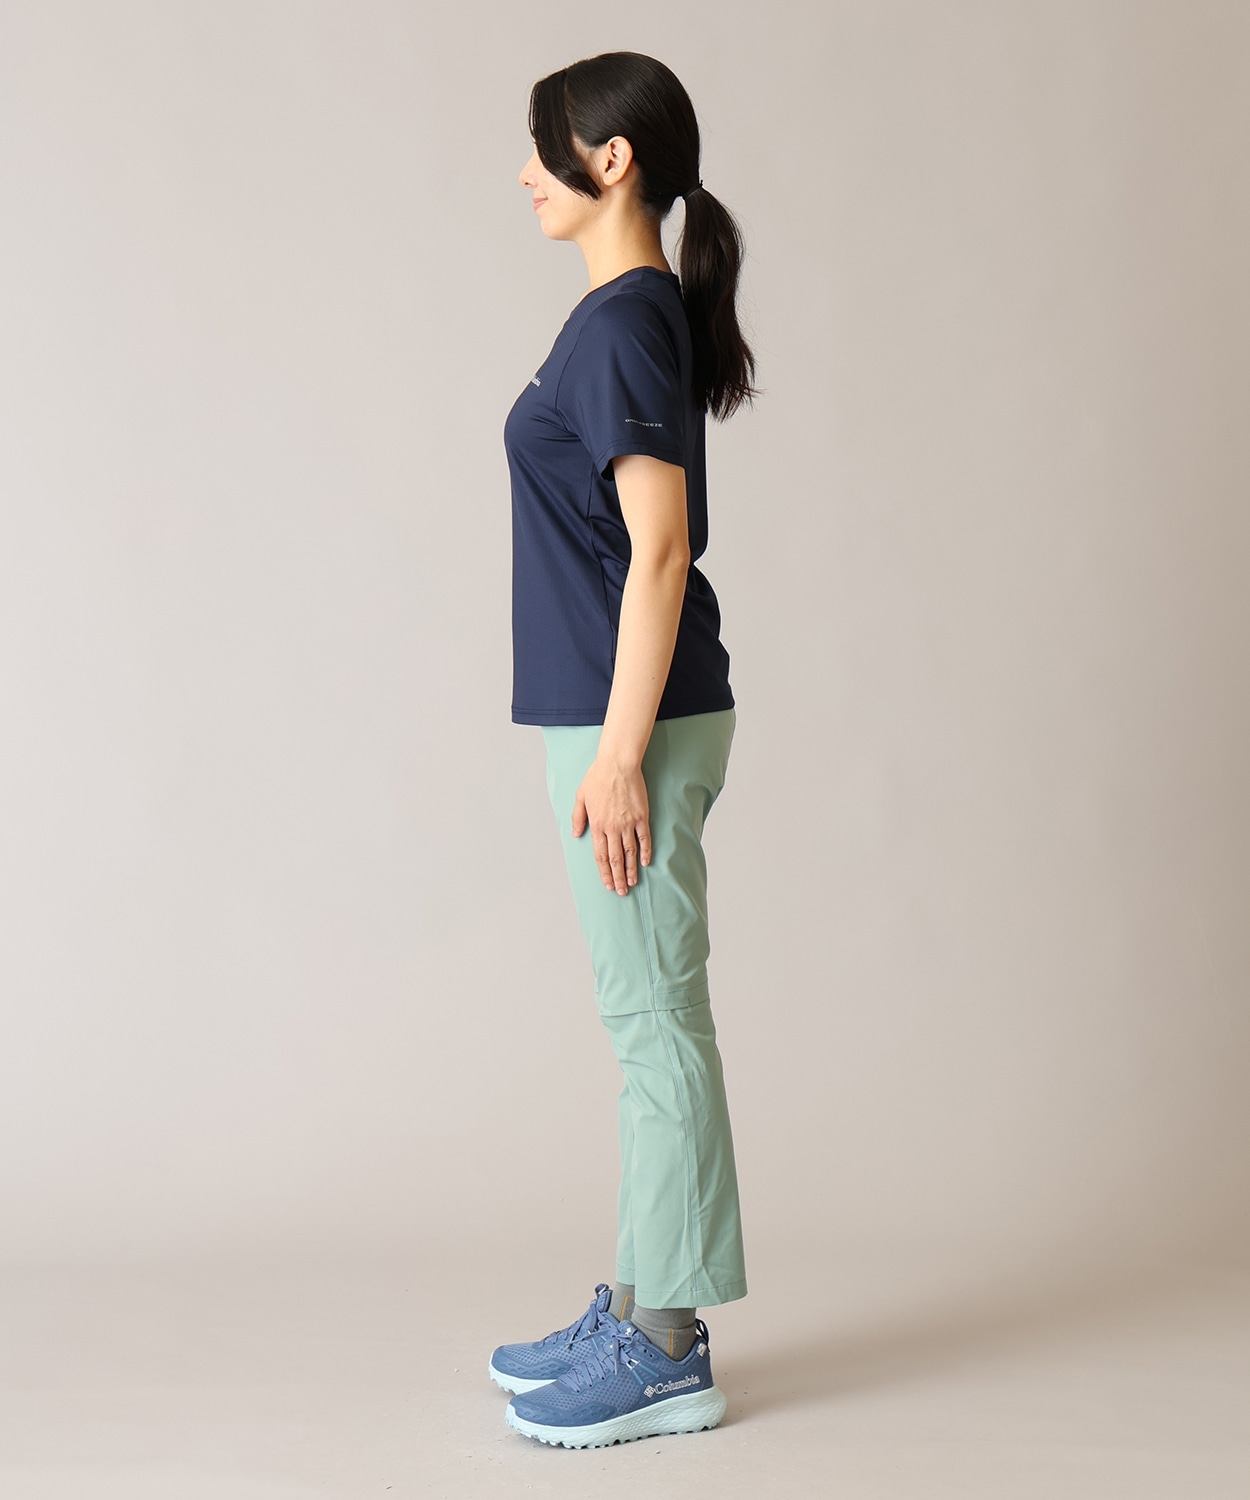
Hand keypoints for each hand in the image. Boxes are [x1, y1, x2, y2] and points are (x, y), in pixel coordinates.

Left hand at [572, 755, 651, 894]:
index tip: (607, 884)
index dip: (604, 872)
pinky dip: (645, 852)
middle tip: (621, 892)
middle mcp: (612, 828)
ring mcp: (628, 823)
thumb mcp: (580, 797)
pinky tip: (645, 863)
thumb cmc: (597, 777)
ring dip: (630, 870)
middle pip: (615, 859)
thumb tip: (576, 834)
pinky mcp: (641, 817)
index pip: (600, 855)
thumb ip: (577, 818)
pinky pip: (644, 839)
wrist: (617, 764)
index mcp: (596, 825)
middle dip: (617, 877)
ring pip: (630, 852)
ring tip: (632, 883)